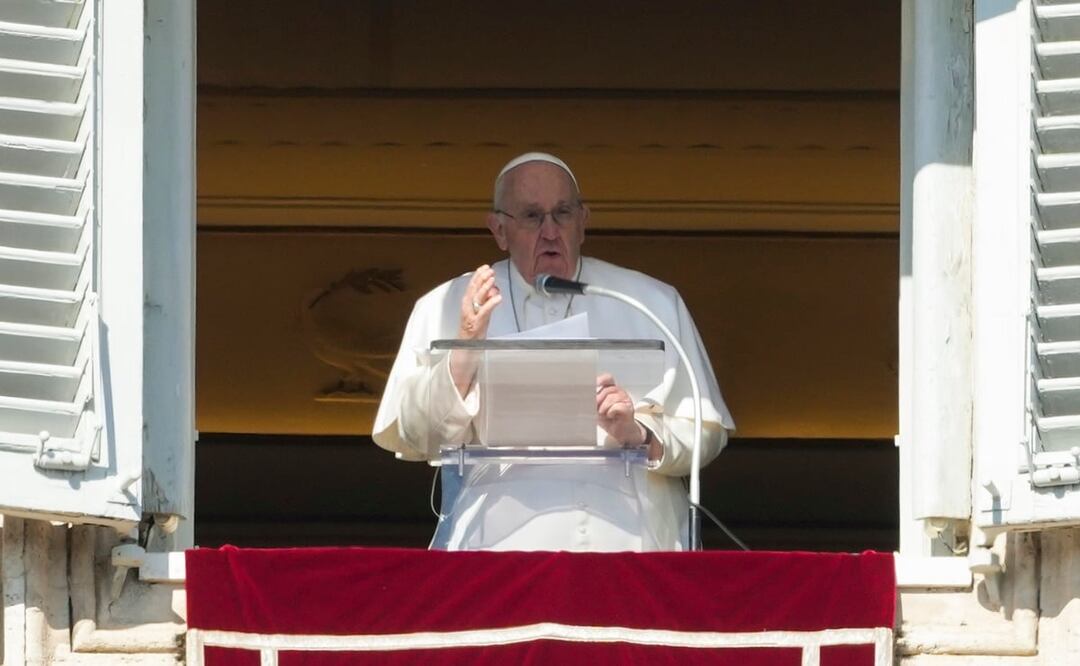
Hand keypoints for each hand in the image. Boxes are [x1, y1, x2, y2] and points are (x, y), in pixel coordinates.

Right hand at [450, 265, 502, 396]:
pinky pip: (483, 314)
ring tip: (492, 278)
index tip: (484, 268)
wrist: (465, 355)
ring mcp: (470, 319)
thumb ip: (486, 304)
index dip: (477, 278)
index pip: (471, 289)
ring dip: (484, 288)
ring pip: (475, 300)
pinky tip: (498, 297)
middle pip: (472, 293)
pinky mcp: (476, 327)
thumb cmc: (474, 336)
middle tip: (488, 270)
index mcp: (467, 309)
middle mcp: (467, 312)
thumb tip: (495, 290)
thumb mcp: (480, 318)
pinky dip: (490, 304)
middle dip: (480, 280)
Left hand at [596, 373, 645, 445]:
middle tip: (597, 408)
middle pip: (607, 390)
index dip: (600, 380)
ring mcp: (625, 399)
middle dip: (598, 400)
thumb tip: (585, 395)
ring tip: (605, 414)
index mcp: (611, 389)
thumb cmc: (608, 419)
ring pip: (611, 398)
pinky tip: (611, 415)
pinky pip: (617, 407)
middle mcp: (619, 392)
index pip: (607, 379)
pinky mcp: (628, 409)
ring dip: (604, 408)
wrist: (619, 431)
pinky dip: (611, 412)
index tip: (594, 384)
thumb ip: (592, 400)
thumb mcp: (596, 407)